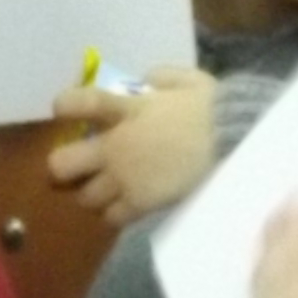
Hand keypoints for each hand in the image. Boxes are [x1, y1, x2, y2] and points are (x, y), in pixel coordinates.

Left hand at [46, 67, 214, 224]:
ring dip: (90, 190)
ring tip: (105, 185)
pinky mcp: (142, 204)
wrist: (237, 143)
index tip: (64, 108)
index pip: (79, 104)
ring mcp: (126, 180)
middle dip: (63, 165)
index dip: (65, 106)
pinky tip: (125, 201)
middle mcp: (116, 147)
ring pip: (83, 198)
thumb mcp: (185, 81)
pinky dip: (114, 211)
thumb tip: (145, 84)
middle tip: (78, 163)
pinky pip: (111, 218)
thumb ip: (158, 79)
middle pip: (60, 166)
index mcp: (125, 110)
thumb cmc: (212, 109)